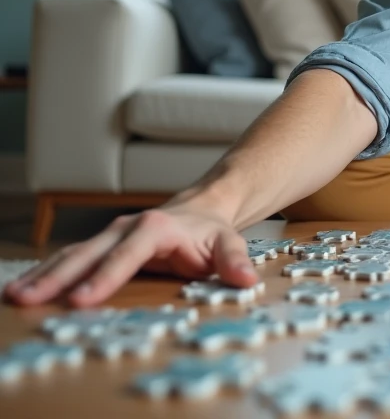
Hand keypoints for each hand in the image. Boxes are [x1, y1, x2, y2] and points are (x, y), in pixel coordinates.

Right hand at [3, 203, 257, 307]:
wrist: (203, 210)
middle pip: (88, 253)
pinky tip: (26, 288)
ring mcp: (110, 235)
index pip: (126, 255)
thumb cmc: (212, 232)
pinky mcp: (101, 245)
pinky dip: (47, 272)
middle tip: (26, 299)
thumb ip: (235, 261)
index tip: (81, 300)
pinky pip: (71, 259)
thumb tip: (246, 280)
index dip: (104, 277)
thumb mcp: (229, 243)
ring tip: (15, 295)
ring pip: (72, 254)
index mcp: (156, 227)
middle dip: (57, 277)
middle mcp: (126, 228)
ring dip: (43, 275)